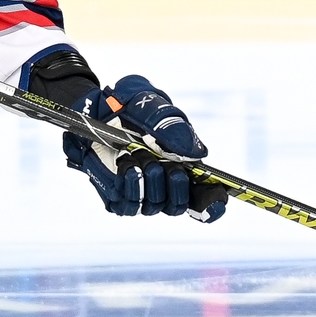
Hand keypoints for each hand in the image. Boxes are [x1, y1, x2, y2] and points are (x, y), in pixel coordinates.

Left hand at [62, 76, 226, 220]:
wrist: (98, 111)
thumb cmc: (134, 110)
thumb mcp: (157, 111)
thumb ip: (177, 131)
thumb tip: (197, 155)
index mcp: (184, 169)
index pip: (204, 198)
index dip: (213, 203)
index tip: (218, 198)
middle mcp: (163, 187)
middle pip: (178, 206)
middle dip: (175, 186)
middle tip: (168, 166)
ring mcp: (140, 195)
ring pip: (154, 205)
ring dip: (149, 179)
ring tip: (140, 154)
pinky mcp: (118, 198)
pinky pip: (129, 204)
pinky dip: (131, 183)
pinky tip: (127, 162)